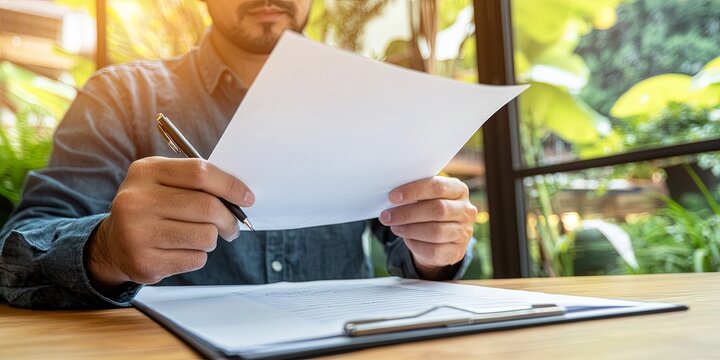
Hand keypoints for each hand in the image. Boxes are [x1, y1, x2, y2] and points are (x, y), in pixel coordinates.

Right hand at [87, 157, 253, 289]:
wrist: (113, 243)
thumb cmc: (152, 207)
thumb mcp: (163, 182)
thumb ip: (197, 182)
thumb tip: (240, 195)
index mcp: (145, 171)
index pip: (199, 173)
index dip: (230, 185)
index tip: (247, 198)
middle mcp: (136, 200)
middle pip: (207, 207)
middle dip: (229, 219)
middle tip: (232, 226)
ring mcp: (137, 233)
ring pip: (205, 236)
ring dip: (212, 239)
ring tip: (200, 237)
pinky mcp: (144, 262)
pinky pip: (195, 259)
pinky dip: (198, 255)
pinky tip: (181, 250)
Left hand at [379, 176, 476, 279]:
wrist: (441, 238)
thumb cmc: (429, 211)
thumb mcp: (426, 198)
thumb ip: (416, 195)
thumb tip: (393, 198)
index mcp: (459, 190)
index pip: (438, 187)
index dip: (414, 191)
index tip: (392, 196)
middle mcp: (466, 210)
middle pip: (437, 210)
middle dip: (408, 213)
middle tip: (387, 216)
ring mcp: (464, 232)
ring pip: (436, 232)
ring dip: (409, 230)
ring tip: (394, 227)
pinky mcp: (457, 252)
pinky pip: (434, 251)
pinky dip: (416, 245)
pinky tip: (407, 239)